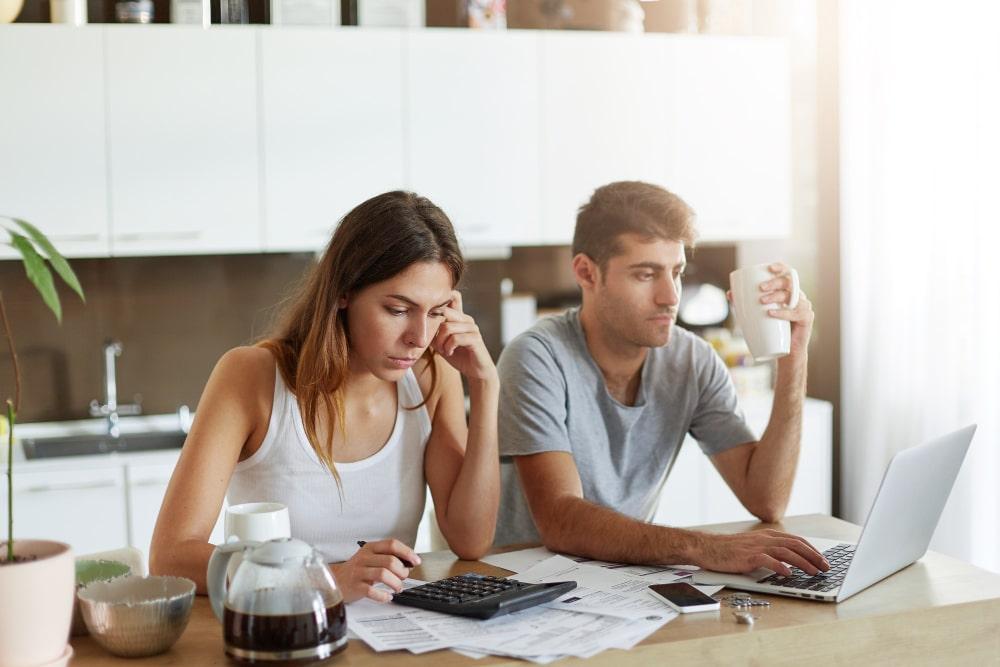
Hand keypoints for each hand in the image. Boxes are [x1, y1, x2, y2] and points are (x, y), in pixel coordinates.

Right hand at [329, 539, 421, 602]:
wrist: (336, 580)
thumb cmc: (358, 570)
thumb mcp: (371, 558)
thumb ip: (388, 558)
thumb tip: (409, 563)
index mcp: (370, 548)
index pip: (392, 544)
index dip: (407, 552)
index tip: (416, 561)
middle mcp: (364, 557)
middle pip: (390, 561)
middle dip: (402, 571)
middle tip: (403, 578)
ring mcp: (358, 572)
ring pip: (383, 574)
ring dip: (395, 583)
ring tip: (397, 588)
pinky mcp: (354, 586)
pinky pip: (372, 591)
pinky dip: (383, 595)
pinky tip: (387, 597)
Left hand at [431, 291, 497, 382]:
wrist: (476, 371)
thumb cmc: (459, 356)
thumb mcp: (442, 342)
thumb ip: (433, 332)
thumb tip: (418, 324)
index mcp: (459, 317)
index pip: (452, 297)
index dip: (439, 302)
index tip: (429, 316)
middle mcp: (467, 319)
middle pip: (444, 312)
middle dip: (435, 328)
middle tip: (437, 343)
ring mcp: (472, 328)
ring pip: (447, 327)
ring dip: (441, 342)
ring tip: (444, 350)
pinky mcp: (475, 339)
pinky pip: (455, 338)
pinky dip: (448, 347)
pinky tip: (449, 353)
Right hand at [696, 529, 828, 576]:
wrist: (707, 548)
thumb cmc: (729, 550)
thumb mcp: (753, 546)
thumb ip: (770, 549)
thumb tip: (789, 561)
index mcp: (767, 535)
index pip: (796, 540)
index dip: (812, 549)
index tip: (823, 559)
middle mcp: (764, 538)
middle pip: (795, 544)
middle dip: (813, 556)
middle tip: (825, 567)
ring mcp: (756, 547)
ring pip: (785, 552)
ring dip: (802, 562)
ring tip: (813, 572)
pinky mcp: (747, 557)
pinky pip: (767, 560)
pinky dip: (780, 566)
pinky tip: (788, 574)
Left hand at [728, 263, 813, 357]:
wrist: (785, 351)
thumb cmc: (771, 329)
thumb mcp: (757, 315)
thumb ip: (744, 304)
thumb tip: (729, 294)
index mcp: (788, 291)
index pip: (787, 273)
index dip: (780, 267)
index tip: (769, 268)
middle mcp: (798, 296)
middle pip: (789, 282)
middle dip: (774, 282)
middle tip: (760, 288)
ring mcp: (804, 306)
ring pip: (793, 296)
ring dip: (776, 296)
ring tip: (762, 301)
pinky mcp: (807, 318)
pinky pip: (796, 313)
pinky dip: (783, 313)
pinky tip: (772, 313)